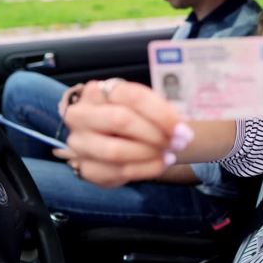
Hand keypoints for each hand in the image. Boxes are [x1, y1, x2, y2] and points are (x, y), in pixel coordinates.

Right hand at [53, 79, 192, 187]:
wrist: (108, 137)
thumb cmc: (131, 116)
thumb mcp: (143, 105)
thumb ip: (159, 111)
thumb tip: (180, 129)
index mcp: (99, 90)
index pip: (132, 96)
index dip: (162, 114)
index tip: (183, 129)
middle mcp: (81, 114)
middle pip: (120, 120)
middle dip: (155, 134)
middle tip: (179, 143)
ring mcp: (79, 142)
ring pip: (115, 150)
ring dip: (149, 154)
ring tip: (170, 154)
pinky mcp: (85, 168)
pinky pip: (117, 172)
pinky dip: (144, 170)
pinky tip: (160, 164)